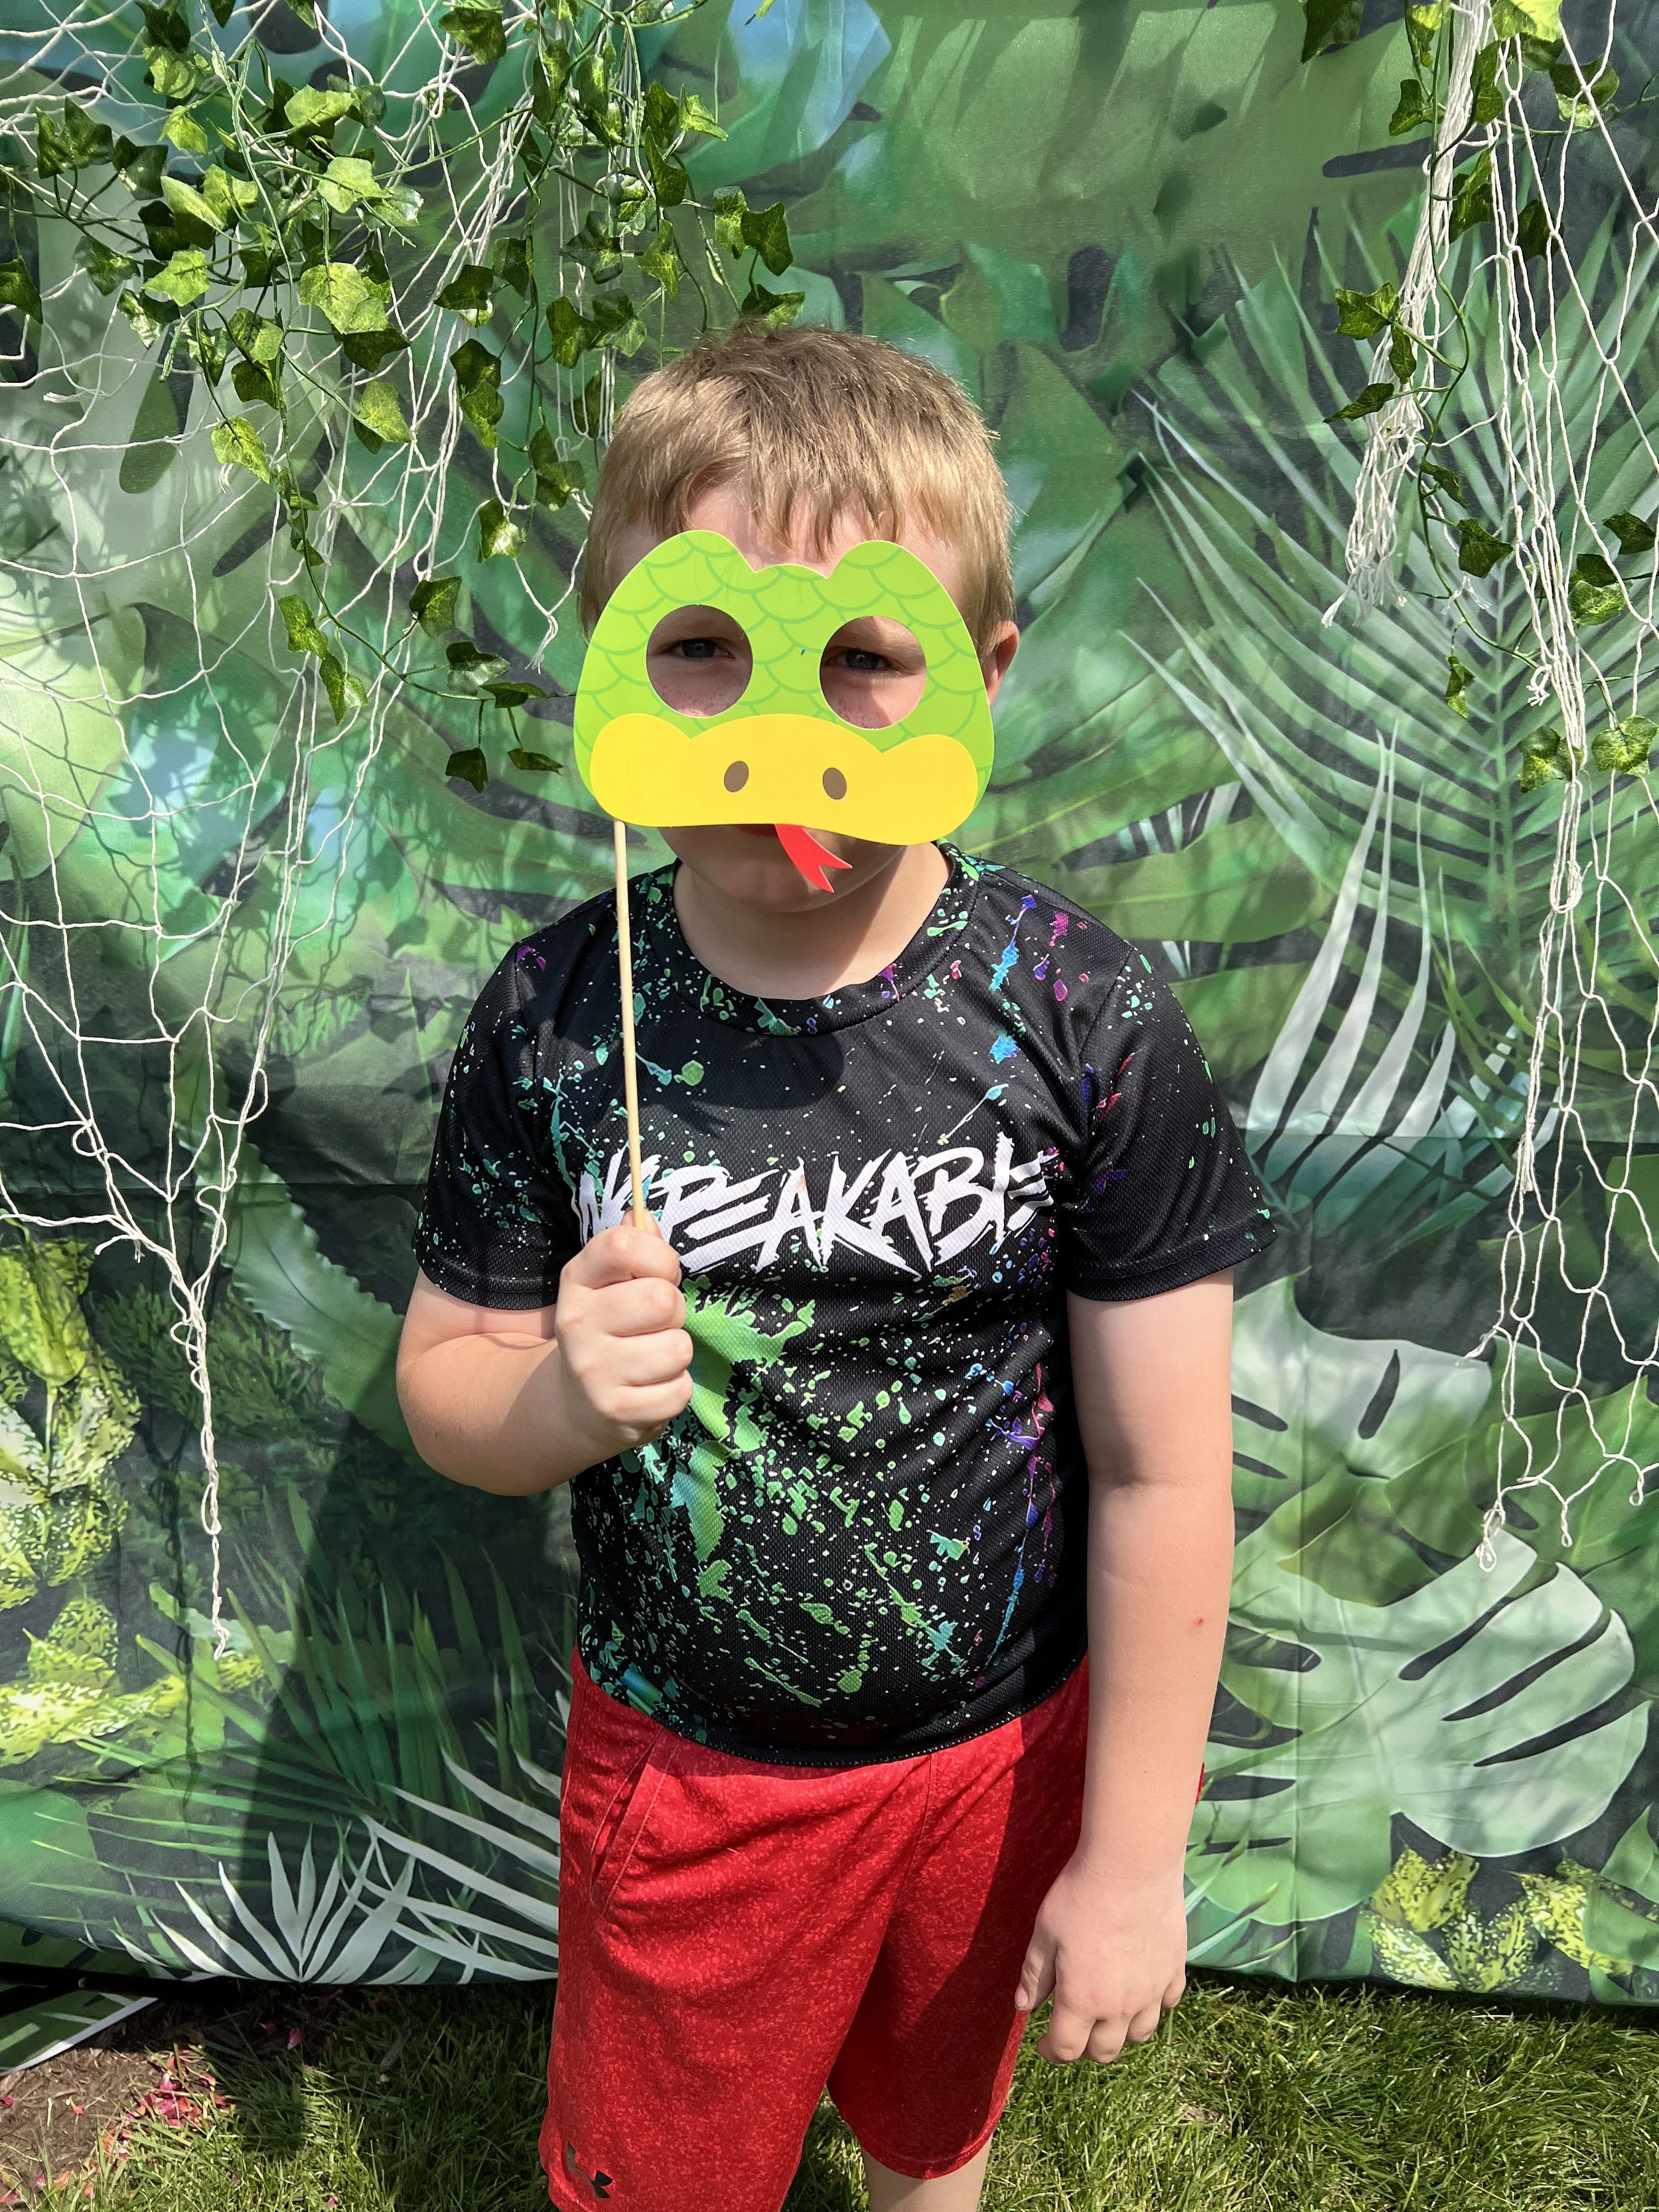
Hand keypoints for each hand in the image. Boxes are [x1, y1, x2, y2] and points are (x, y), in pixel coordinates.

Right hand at [551, 1224, 693, 1463]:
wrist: (574, 1404)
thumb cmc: (609, 1329)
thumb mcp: (610, 1284)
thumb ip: (633, 1247)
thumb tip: (643, 1214)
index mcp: (577, 1282)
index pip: (623, 1245)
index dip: (659, 1257)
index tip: (661, 1274)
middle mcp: (577, 1324)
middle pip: (661, 1300)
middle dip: (674, 1311)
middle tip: (656, 1324)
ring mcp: (594, 1371)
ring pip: (677, 1348)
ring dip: (676, 1353)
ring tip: (653, 1357)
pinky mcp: (616, 1411)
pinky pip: (679, 1391)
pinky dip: (675, 1390)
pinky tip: (651, 1388)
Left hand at [1014, 1856, 1187, 2063]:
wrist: (1132, 1866)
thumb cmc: (1081, 1896)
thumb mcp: (1045, 1932)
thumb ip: (1035, 1975)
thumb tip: (1023, 2006)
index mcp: (1082, 2001)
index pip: (1066, 2048)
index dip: (1051, 2052)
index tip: (1043, 2043)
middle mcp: (1120, 2006)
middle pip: (1104, 2051)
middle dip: (1084, 2050)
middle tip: (1073, 2032)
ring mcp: (1152, 1991)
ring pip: (1140, 2035)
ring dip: (1120, 2034)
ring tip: (1107, 2017)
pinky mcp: (1174, 1970)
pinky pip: (1167, 2004)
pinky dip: (1153, 2006)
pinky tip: (1141, 1991)